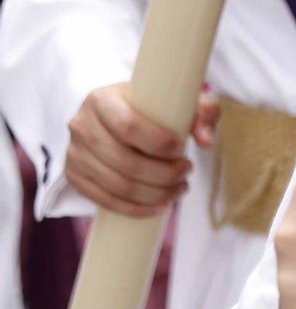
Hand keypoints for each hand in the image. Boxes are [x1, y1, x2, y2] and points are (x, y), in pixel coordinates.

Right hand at [64, 83, 220, 217]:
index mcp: (102, 99)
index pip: (128, 126)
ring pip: (118, 185)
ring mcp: (74, 153)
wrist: (115, 116)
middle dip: (164, 174)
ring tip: (180, 188)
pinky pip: (105, 201)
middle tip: (187, 171)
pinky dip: (137, 208)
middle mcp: (81, 125)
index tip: (182, 149)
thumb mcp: (180, 100)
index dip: (159, 143)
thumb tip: (207, 141)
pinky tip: (161, 205)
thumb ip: (203, 111)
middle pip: (125, 161)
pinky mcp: (75, 176)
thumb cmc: (152, 107)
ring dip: (156, 194)